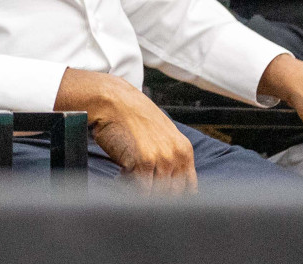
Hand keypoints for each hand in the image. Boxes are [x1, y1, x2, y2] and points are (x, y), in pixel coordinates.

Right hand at [55, 68, 195, 192]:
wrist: (113, 101)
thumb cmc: (133, 117)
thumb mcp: (162, 135)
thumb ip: (170, 158)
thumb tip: (168, 185)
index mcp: (184, 150)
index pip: (189, 188)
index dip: (176, 198)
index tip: (162, 200)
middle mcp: (177, 155)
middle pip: (173, 195)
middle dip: (156, 198)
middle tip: (140, 191)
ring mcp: (162, 160)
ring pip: (157, 195)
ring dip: (141, 193)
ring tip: (129, 181)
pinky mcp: (144, 163)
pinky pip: (141, 190)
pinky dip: (129, 188)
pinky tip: (120, 176)